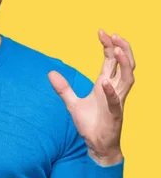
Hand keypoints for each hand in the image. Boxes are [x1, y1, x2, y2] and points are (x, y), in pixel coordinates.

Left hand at [48, 30, 135, 165]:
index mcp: (105, 85)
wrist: (96, 145)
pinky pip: (116, 102)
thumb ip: (63, 88)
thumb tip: (50, 72)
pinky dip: (111, 92)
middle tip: (113, 35)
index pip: (111, 61)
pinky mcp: (114, 115)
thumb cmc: (90, 124)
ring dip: (124, 64)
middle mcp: (115, 90)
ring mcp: (117, 102)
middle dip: (122, 49)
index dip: (109, 46)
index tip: (102, 32)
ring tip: (117, 50)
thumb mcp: (72, 103)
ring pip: (128, 79)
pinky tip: (105, 82)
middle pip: (125, 65)